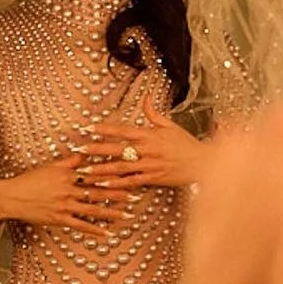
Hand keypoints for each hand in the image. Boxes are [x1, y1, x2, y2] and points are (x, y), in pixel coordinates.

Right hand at [0, 157, 127, 234]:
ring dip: (111, 213)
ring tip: (127, 215)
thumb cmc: (31, 180)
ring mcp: (64, 205)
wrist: (11, 197)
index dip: (112, 174)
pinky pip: (80, 226)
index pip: (94, 173)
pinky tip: (107, 233)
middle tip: (136, 195)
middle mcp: (68, 189)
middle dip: (118, 194)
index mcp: (68, 174)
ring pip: (93, 210)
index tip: (127, 173)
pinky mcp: (59, 219)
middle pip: (98, 191)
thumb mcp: (51, 167)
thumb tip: (87, 152)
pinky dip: (94, 230)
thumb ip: (71, 161)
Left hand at [77, 95, 209, 189]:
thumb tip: (145, 98)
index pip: (122, 130)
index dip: (105, 129)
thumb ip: (153, 113)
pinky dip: (117, 184)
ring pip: (120, 167)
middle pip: (117, 149)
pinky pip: (131, 182)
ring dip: (101, 169)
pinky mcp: (153, 178)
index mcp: (149, 135)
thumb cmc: (186, 144)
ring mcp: (149, 165)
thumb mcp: (170, 125)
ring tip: (85, 171)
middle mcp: (147, 150)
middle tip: (79, 150)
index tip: (89, 128)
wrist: (202, 162)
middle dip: (96, 149)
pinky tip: (103, 185)